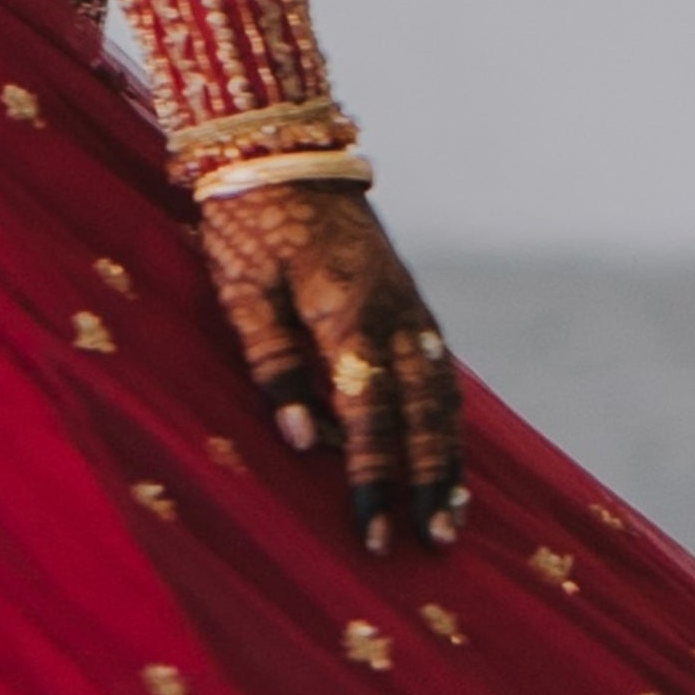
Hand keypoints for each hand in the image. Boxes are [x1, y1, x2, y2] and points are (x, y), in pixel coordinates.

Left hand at [195, 181, 467, 551]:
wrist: (281, 151)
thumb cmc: (248, 224)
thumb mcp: (241, 293)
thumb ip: (274, 365)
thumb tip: (306, 440)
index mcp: (349, 316)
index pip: (370, 416)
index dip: (373, 479)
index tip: (372, 533)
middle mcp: (393, 315)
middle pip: (423, 414)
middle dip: (427, 483)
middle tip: (433, 543)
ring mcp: (408, 307)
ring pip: (442, 394)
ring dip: (449, 456)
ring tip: (452, 514)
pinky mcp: (408, 300)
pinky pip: (439, 370)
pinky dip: (447, 416)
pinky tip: (447, 450)